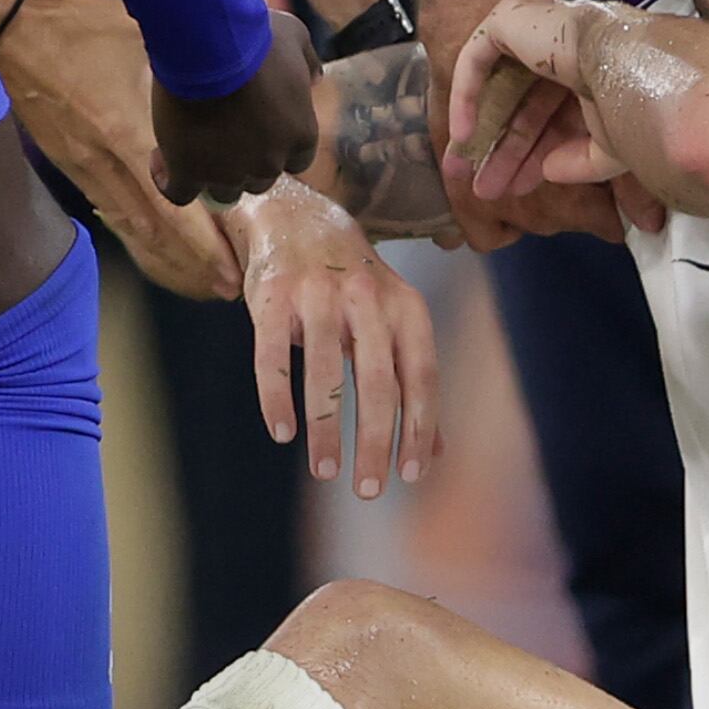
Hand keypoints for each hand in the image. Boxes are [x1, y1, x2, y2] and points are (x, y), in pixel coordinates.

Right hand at [0, 0, 238, 297]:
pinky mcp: (73, 166)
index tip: (231, 268)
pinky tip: (161, 251)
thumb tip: (246, 43)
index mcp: (126, 131)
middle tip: (228, 287)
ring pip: (133, 228)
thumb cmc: (83, 26)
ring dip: (169, 258)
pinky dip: (141, 238)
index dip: (201, 244)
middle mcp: (105, 161)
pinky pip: (113, 214)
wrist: (15, 31)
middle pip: (154, 230)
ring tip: (204, 279)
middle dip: (193, 263)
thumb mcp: (143, 38)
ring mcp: (85, 168)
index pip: (171, 205)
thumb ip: (190, 59)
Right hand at [153, 11, 320, 203]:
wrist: (210, 47)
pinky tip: (160, 158)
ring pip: (223, 191)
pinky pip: (179, 193)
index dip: (276, 146)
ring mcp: (228, 174)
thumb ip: (308, 61)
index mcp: (300, 136)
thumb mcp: (295, 37)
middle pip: (260, 179)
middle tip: (222, 131)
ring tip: (189, 144)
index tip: (260, 126)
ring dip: (210, 172)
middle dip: (244, 160)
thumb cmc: (255, 40)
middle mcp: (269, 164)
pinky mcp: (189, 174)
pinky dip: (169, 179)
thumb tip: (314, 76)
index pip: (296, 160)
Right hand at [224, 178, 440, 497]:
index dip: (419, 427)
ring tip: (327, 471)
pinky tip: (283, 433)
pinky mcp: (272, 299)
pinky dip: (277, 399)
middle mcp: (366, 299)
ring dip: (326, 430)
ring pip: (325, 373)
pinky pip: (272, 358)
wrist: (298, 219)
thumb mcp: (395, 323)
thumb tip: (437, 452)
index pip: (421, 376)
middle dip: (374, 441)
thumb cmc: (355, 289)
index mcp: (405, 307)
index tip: (411, 474)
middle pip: (377, 382)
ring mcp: (316, 296)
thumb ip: (413, 382)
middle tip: (368, 490)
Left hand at [413, 0, 621, 243]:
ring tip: (469, 178)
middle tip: (488, 190)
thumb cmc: (630, 100)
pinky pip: (477, 61)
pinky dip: (467, 98)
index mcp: (598, 68)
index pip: (559, 117)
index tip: (520, 190)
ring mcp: (537, 27)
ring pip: (504, 91)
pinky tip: (463, 138)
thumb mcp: (612, 148)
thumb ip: (583, 164)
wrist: (625, 63)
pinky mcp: (509, 17)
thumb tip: (552, 173)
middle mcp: (567, 45)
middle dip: (508, 154)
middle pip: (528, 108)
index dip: (537, 156)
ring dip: (488, 137)